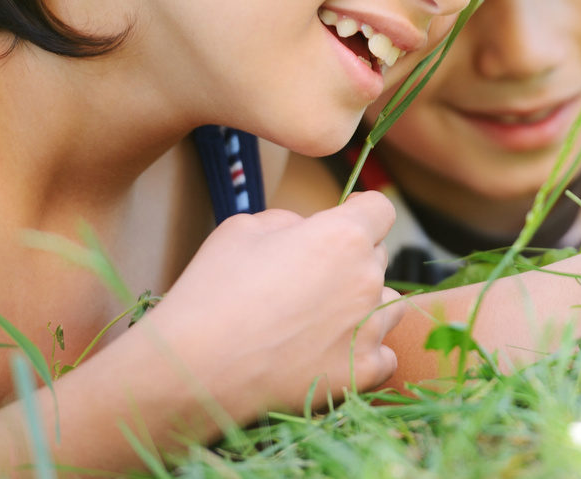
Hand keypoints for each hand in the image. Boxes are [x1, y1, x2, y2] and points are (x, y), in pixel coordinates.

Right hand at [140, 191, 403, 421]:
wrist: (193, 371)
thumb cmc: (212, 292)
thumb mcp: (242, 228)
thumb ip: (289, 220)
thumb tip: (307, 229)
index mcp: (343, 236)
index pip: (381, 208)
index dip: (362, 210)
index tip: (348, 216)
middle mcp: (366, 278)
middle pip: (378, 257)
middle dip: (352, 259)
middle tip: (310, 279)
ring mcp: (369, 329)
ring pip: (388, 304)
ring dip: (365, 305)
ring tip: (321, 319)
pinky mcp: (363, 372)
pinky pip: (384, 355)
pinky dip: (365, 353)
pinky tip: (334, 354)